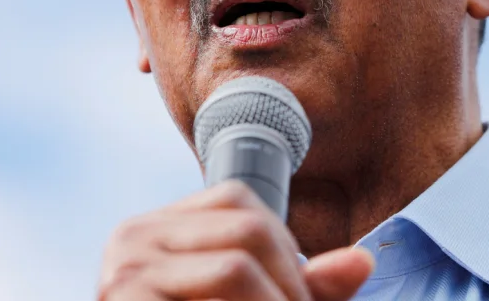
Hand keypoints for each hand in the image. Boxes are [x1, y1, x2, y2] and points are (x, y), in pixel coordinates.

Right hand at [98, 180, 373, 299]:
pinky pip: (218, 297)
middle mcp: (133, 238)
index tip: (297, 294)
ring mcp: (124, 274)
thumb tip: (364, 262)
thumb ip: (304, 289)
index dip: (285, 243)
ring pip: (236, 267)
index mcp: (157, 228)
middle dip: (292, 281)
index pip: (239, 198)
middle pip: (247, 228)